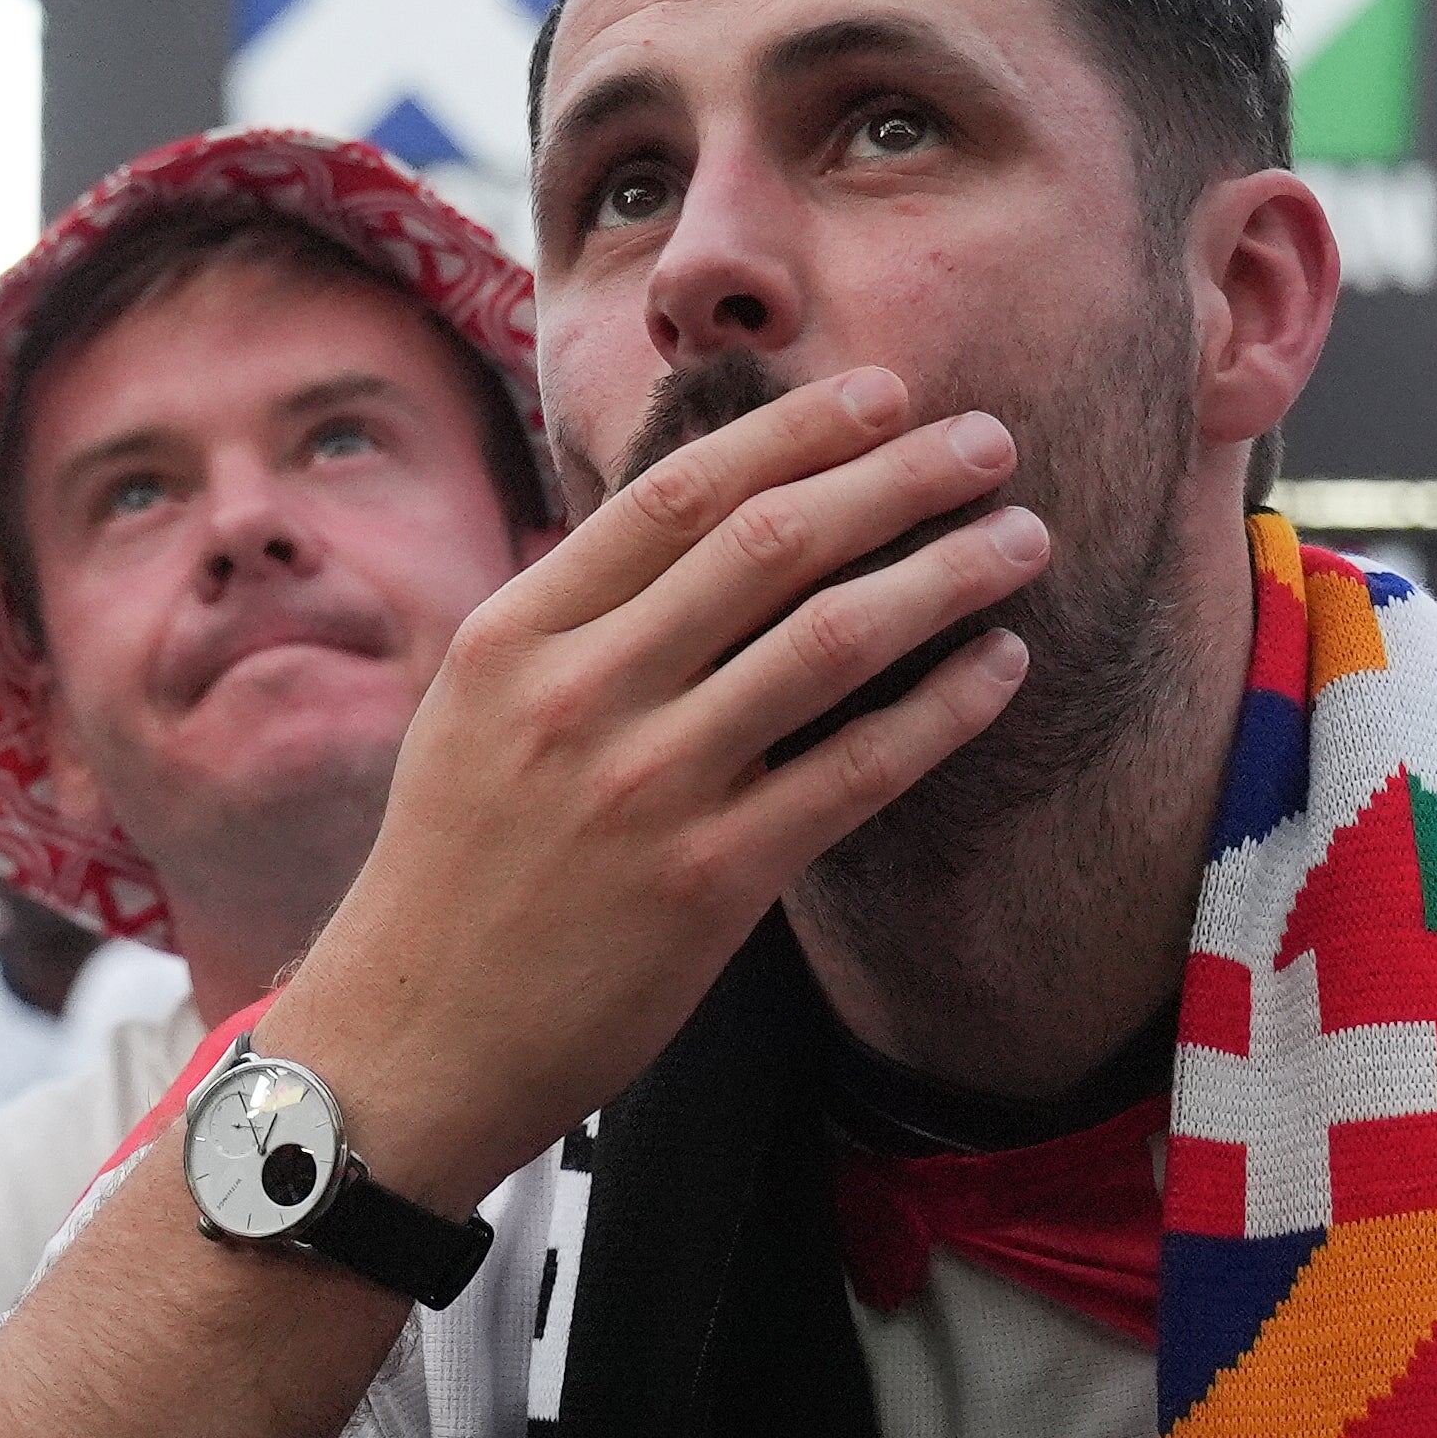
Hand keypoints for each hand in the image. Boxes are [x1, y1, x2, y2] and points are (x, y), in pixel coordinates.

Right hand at [254, 365, 1038, 1206]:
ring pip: (830, 640)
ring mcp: (646, 786)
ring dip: (946, 574)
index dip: (798, 430)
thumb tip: (697, 522)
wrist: (413, 1041)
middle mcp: (580, 693)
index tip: (885, 395)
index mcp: (518, 634)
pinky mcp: (708, 881)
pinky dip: (943, 707)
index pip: (679, 490)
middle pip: (770, 542)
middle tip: (989, 441)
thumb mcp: (476, 711)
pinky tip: (1001, 665)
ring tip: (1023, 538)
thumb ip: (578, 621)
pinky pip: (856, 769)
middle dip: (898, 476)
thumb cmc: (458, 872)